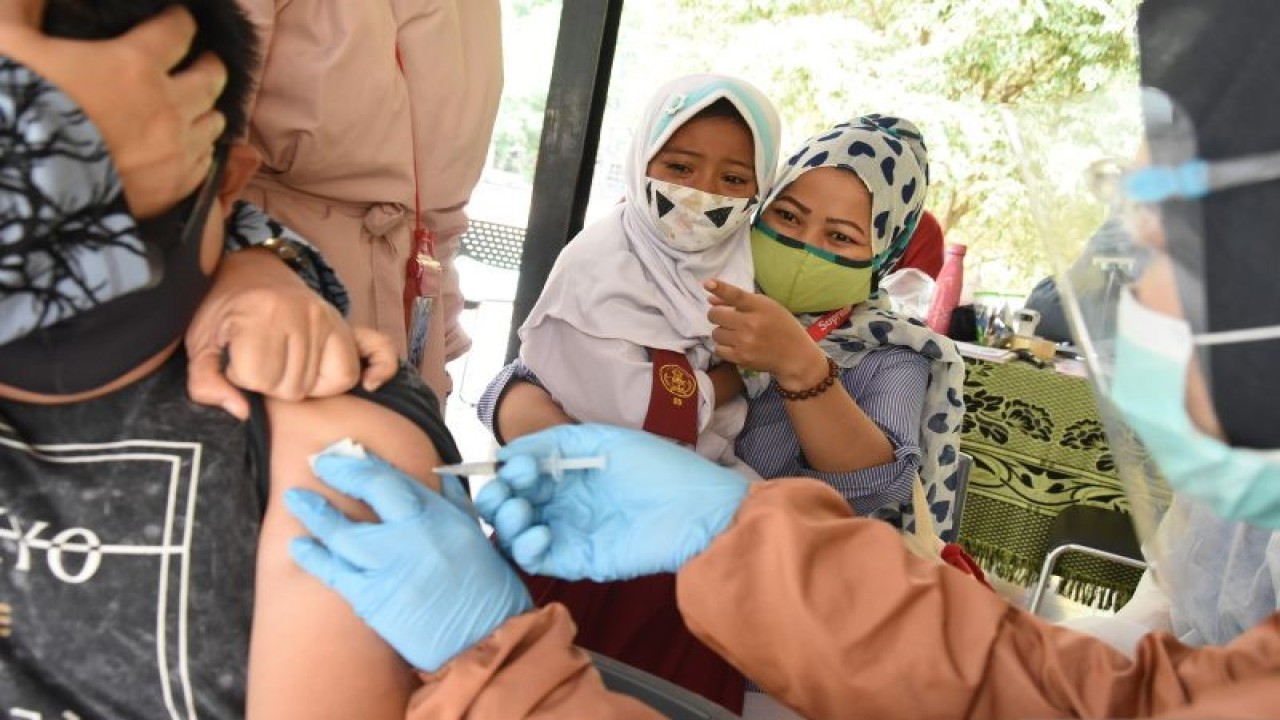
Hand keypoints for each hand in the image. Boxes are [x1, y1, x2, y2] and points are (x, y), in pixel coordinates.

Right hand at [0, 5, 227, 217]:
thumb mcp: (8, 43)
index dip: (180, 21)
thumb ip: (23, 6)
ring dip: (207, 108)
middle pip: (210, 76)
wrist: (28, 187)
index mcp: (133, 63)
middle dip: (208, 65)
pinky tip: (187, 146)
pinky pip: (205, 161)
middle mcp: (167, 104)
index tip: (178, 20)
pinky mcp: (177, 185)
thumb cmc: (19, 108)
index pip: (178, 31)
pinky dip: (199, 150)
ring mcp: (177, 147)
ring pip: (214, 120)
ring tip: (197, 105)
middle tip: (202, 62)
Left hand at [186, 248, 397, 418]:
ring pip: (314, 386)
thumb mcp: (200, 343)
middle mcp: (300, 314)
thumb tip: (241, 412)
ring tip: (279, 362)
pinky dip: (333, 383)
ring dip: (293, 383)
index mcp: (260, 314)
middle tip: (257, 361)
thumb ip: (205, 382)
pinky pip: (348, 374)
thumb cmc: (224, 312)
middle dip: (268, 384)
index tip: (234, 360)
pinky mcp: (342, 328)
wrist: (252, 275)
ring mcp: (326, 320)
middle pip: (289, 387)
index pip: (256, 378)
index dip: (240, 377)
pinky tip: (320, 379)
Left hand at [286, 451, 531, 672]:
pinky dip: (314, 556)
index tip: (347, 455)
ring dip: (315, 512)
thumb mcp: (476, 536)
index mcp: (440, 518)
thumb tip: (439, 474)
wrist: (484, 640)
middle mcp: (413, 536)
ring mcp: (389, 567)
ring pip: (343, 532)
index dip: (365, 464)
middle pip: (369, 493)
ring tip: (296, 498)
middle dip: (339, 473)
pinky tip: (299, 545)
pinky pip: (334, 572)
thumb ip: (454, 502)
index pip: (395, 479)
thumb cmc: (487, 590)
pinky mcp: (372, 599)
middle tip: (318, 463)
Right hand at [474, 424, 749, 581]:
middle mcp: (562, 502)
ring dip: (506, 522)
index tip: (519, 465)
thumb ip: (554, 444)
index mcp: (566, 472)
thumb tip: (506, 453)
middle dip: (496, 496)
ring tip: (521, 511)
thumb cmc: (658, 468)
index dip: (509, 469)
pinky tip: (540, 532)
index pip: (518, 473)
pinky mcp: (576, 560)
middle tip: (506, 491)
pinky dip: (525, 548)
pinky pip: (535, 559)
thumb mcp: (603, 440)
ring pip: (514, 533)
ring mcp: (567, 532)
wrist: (696, 509)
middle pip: (508, 503)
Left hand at [706, 279, 829, 390]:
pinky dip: (724, 347)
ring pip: (715, 333)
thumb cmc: (781, 327)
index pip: (736, 295)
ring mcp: (745, 342)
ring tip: (737, 334)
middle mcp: (751, 323)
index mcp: (760, 307)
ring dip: (722, 332)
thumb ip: (738, 302)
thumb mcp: (767, 307)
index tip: (708, 283)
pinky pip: (718, 349)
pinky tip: (737, 345)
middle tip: (729, 319)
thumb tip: (710, 299)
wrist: (794, 356)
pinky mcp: (741, 357)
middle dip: (718, 315)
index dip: (720, 288)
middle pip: (715, 315)